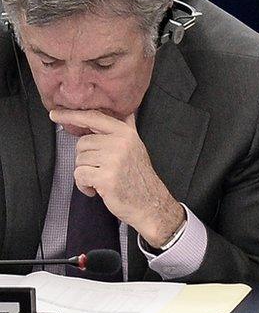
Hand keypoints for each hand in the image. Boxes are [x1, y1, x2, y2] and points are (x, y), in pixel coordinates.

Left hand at [50, 109, 185, 247]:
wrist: (150, 202)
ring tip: (100, 180)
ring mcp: (113, 160)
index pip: (93, 118)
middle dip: (85, 159)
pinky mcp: (106, 177)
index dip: (71, 115)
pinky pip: (79, 175)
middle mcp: (120, 143)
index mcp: (125, 133)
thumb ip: (127, 127)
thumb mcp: (136, 146)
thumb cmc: (138, 176)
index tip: (54, 114)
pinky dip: (83, 185)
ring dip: (85, 173)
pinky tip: (96, 189)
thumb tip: (124, 111)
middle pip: (82, 143)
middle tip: (100, 169)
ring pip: (79, 160)